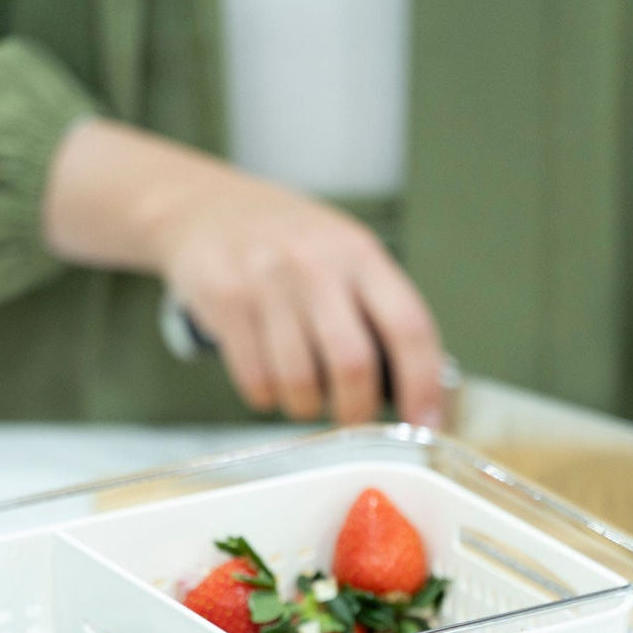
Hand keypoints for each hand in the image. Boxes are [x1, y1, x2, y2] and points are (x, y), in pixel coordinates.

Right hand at [43, 119, 444, 426]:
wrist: (206, 208)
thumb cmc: (290, 246)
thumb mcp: (345, 256)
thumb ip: (378, 311)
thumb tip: (416, 390)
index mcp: (362, 255)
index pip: (409, 327)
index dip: (424, 385)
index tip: (426, 424)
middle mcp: (317, 264)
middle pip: (353, 366)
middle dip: (355, 411)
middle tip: (350, 416)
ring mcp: (268, 282)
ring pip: (300, 383)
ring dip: (306, 407)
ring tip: (303, 393)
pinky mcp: (226, 302)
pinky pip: (256, 382)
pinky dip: (267, 398)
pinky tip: (268, 377)